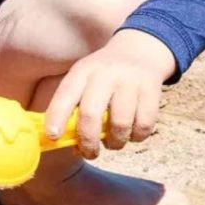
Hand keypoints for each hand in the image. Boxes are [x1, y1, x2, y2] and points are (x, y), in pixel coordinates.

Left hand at [43, 29, 176, 158]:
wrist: (140, 52)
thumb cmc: (102, 77)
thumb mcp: (83, 81)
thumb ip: (71, 108)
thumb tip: (63, 143)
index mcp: (82, 72)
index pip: (65, 96)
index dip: (57, 118)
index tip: (53, 136)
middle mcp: (105, 74)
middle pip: (91, 114)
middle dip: (87, 142)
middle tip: (89, 153)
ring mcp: (130, 81)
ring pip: (120, 124)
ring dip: (115, 143)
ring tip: (113, 142)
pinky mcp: (152, 90)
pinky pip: (144, 125)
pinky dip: (136, 137)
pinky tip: (131, 133)